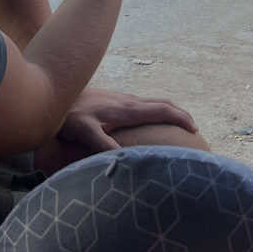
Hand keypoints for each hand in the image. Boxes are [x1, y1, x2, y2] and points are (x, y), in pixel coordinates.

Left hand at [55, 87, 198, 152]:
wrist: (58, 93)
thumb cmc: (70, 116)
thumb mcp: (85, 131)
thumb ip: (102, 143)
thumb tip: (121, 158)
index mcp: (127, 108)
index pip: (162, 110)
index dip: (180, 118)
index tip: (194, 129)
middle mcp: (129, 101)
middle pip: (163, 104)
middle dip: (181, 114)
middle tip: (194, 128)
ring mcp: (124, 99)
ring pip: (155, 102)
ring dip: (171, 111)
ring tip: (180, 124)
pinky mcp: (117, 101)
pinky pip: (145, 104)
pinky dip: (158, 110)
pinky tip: (153, 120)